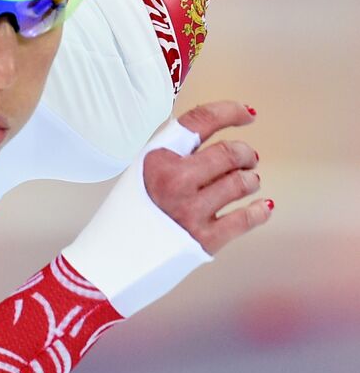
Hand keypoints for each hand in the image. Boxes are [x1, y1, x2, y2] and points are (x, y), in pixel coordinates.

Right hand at [143, 101, 272, 254]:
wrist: (110, 260)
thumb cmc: (128, 213)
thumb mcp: (142, 172)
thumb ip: (173, 152)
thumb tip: (213, 137)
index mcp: (156, 158)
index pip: (201, 122)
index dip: (230, 112)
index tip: (247, 114)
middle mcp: (174, 181)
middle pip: (229, 152)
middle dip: (245, 154)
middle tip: (248, 159)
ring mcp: (190, 210)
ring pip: (241, 183)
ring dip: (251, 180)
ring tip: (248, 182)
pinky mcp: (203, 239)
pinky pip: (246, 219)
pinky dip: (259, 210)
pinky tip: (261, 206)